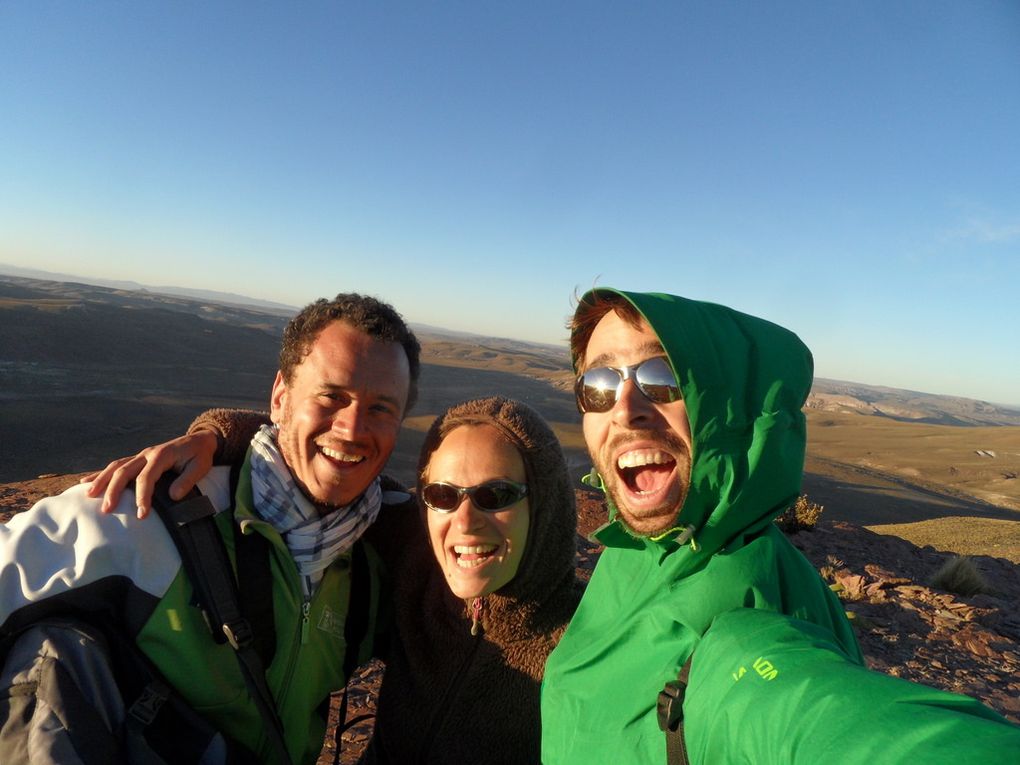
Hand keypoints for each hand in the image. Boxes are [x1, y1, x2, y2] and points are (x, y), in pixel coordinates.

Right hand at [81, 431, 219, 518]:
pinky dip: (101, 473)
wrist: (199, 440)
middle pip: (124, 471)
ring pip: (116, 466)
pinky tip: (86, 481)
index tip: (141, 514)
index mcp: (161, 455)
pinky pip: (117, 465)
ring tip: (90, 496)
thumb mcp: (201, 466)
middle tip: (107, 510)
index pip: (147, 477)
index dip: (142, 496)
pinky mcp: (138, 458)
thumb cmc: (200, 455)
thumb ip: (188, 480)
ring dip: (102, 480)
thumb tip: (174, 496)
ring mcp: (141, 455)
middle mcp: (147, 453)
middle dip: (114, 491)